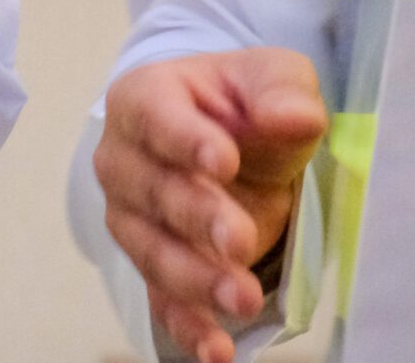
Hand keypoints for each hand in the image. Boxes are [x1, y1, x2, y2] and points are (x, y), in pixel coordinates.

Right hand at [95, 48, 327, 362]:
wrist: (236, 144)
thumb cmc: (245, 103)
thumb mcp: (273, 79)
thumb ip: (282, 93)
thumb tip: (291, 118)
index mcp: (143, 99)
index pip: (155, 117)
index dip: (186, 141)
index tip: (224, 162)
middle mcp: (123, 161)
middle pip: (153, 192)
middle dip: (197, 218)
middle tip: (240, 240)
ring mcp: (132, 219)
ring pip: (155, 253)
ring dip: (197, 280)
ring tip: (243, 298)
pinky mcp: (152, 268)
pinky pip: (163, 301)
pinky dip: (189, 327)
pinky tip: (217, 351)